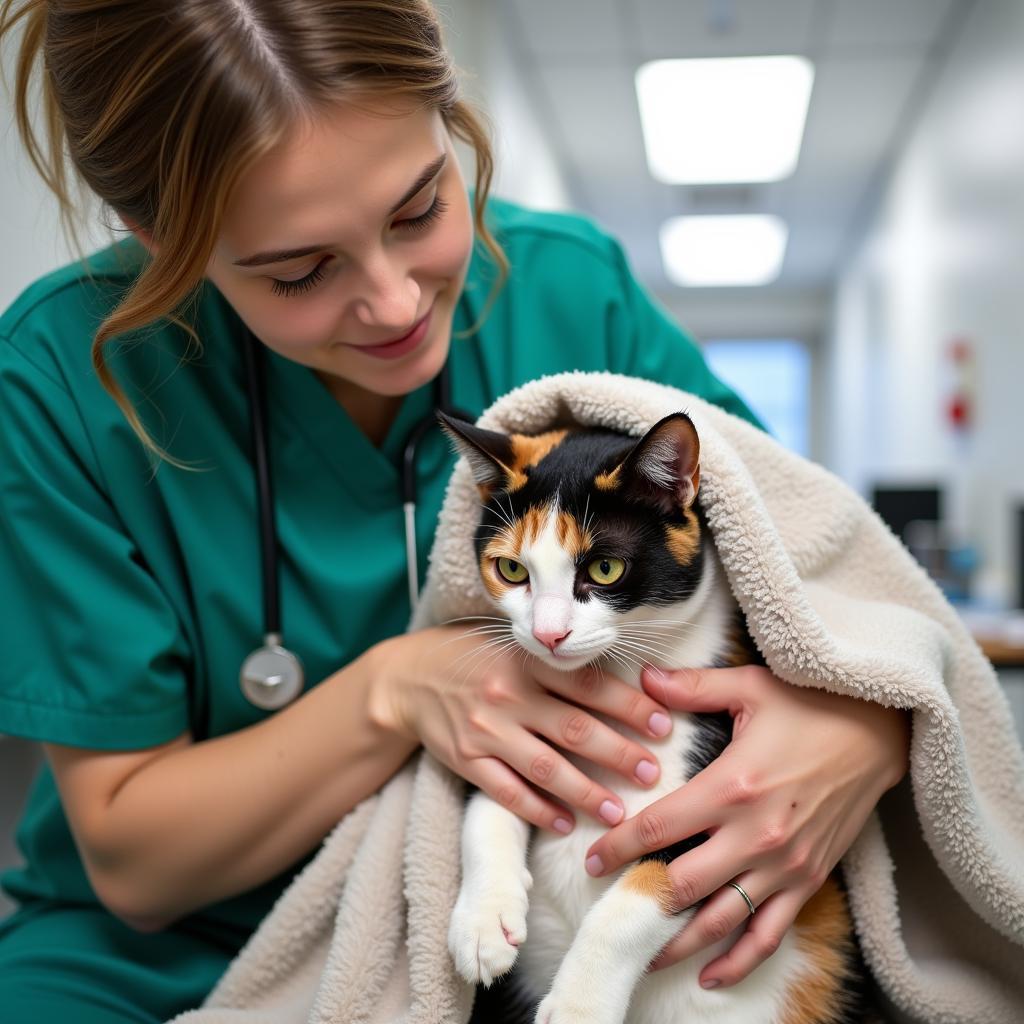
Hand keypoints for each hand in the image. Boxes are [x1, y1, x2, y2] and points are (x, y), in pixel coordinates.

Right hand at [369, 623, 675, 833]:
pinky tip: (563, 823)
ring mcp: (485, 730)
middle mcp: (508, 694)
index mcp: (526, 660)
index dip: (629, 706)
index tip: (662, 724)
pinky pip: (507, 791)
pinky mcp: (465, 759)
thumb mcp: (512, 645)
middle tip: (652, 773)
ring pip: (545, 767)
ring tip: (618, 812)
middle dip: (618, 754)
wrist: (406, 678)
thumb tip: (623, 685)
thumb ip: (556, 663)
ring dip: (586, 792)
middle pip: (574, 729)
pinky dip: (537, 810)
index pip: (589, 684)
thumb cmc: (473, 657)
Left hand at [583, 664, 909, 987]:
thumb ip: (692, 686)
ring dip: (680, 943)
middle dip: (641, 901)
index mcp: (731, 787)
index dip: (618, 848)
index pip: (659, 828)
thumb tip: (644, 676)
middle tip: (609, 910)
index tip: (592, 860)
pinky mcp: (808, 880)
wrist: (880, 732)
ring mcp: (784, 865)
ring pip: (721, 920)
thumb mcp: (749, 686)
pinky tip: (710, 976)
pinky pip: (769, 933)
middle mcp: (755, 835)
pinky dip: (739, 960)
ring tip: (644, 956)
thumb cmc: (812, 704)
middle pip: (683, 885)